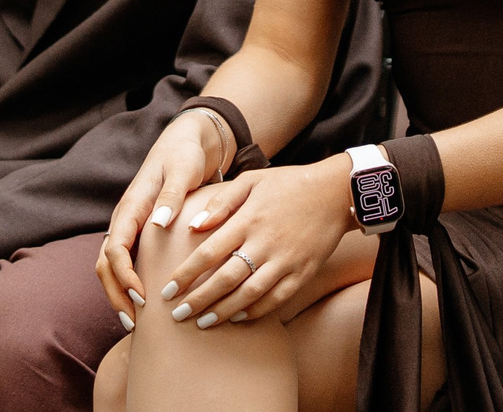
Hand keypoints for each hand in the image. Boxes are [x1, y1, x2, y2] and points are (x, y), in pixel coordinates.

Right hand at [97, 110, 235, 319]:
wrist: (186, 142)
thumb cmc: (185, 154)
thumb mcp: (183, 169)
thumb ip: (172, 195)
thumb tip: (159, 224)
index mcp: (131, 206)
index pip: (115, 248)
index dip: (124, 275)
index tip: (140, 296)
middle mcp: (125, 219)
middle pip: (106, 265)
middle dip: (116, 295)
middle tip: (133, 322)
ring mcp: (130, 227)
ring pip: (112, 268)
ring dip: (119, 294)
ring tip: (136, 322)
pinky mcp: (140, 233)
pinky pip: (126, 264)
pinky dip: (129, 285)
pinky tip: (145, 304)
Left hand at [144, 159, 355, 329]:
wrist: (335, 192)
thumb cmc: (288, 184)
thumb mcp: (252, 180)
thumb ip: (221, 202)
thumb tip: (193, 226)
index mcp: (249, 219)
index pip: (209, 252)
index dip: (186, 274)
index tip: (168, 291)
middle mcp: (265, 243)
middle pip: (225, 279)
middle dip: (198, 300)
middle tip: (177, 315)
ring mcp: (285, 260)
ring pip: (249, 294)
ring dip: (223, 311)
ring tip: (202, 322)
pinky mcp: (302, 273)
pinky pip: (276, 299)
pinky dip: (255, 312)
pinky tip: (237, 317)